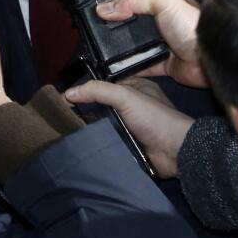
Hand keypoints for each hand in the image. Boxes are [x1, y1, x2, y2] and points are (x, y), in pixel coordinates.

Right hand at [64, 78, 193, 178]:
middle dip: (84, 113)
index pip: (103, 86)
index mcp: (134, 88)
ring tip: (65, 134)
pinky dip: (97, 145)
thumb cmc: (155, 118)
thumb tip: (68, 93)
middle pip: (101, 108)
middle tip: (61, 118)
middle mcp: (131, 107)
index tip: (64, 100)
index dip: (85, 92)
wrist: (176, 151)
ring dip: (89, 131)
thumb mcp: (126, 96)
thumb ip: (98, 91)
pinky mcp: (128, 146)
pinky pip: (107, 144)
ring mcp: (130, 128)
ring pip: (102, 127)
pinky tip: (80, 147)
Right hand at [96, 0, 205, 86]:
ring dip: (121, 48)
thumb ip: (133, 0)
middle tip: (97, 32)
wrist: (210, 57)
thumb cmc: (193, 25)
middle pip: (133, 24)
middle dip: (117, 27)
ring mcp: (163, 44)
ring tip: (101, 50)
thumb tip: (105, 7)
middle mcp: (163, 23)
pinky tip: (116, 68)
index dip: (117, 3)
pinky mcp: (164, 64)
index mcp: (164, 3)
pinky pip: (142, 66)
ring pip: (135, 46)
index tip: (98, 9)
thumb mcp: (163, 0)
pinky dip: (130, 68)